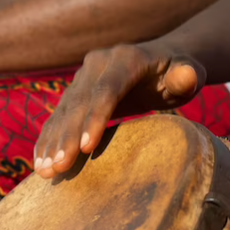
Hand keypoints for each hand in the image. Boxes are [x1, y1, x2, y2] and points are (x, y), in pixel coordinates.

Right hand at [34, 43, 203, 178]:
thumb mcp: (189, 71)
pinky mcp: (76, 91)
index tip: (84, 147)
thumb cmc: (179, 71)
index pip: (107, 89)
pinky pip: (59, 116)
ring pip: (64, 111)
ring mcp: (84, 76)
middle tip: (58, 167)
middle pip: (79, 102)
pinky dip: (48, 139)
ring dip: (52, 141)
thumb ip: (187, 75)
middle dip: (67, 136)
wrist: (161, 58)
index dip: (95, 118)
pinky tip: (39, 162)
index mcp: (126, 58)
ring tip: (44, 171)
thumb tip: (186, 76)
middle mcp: (98, 63)